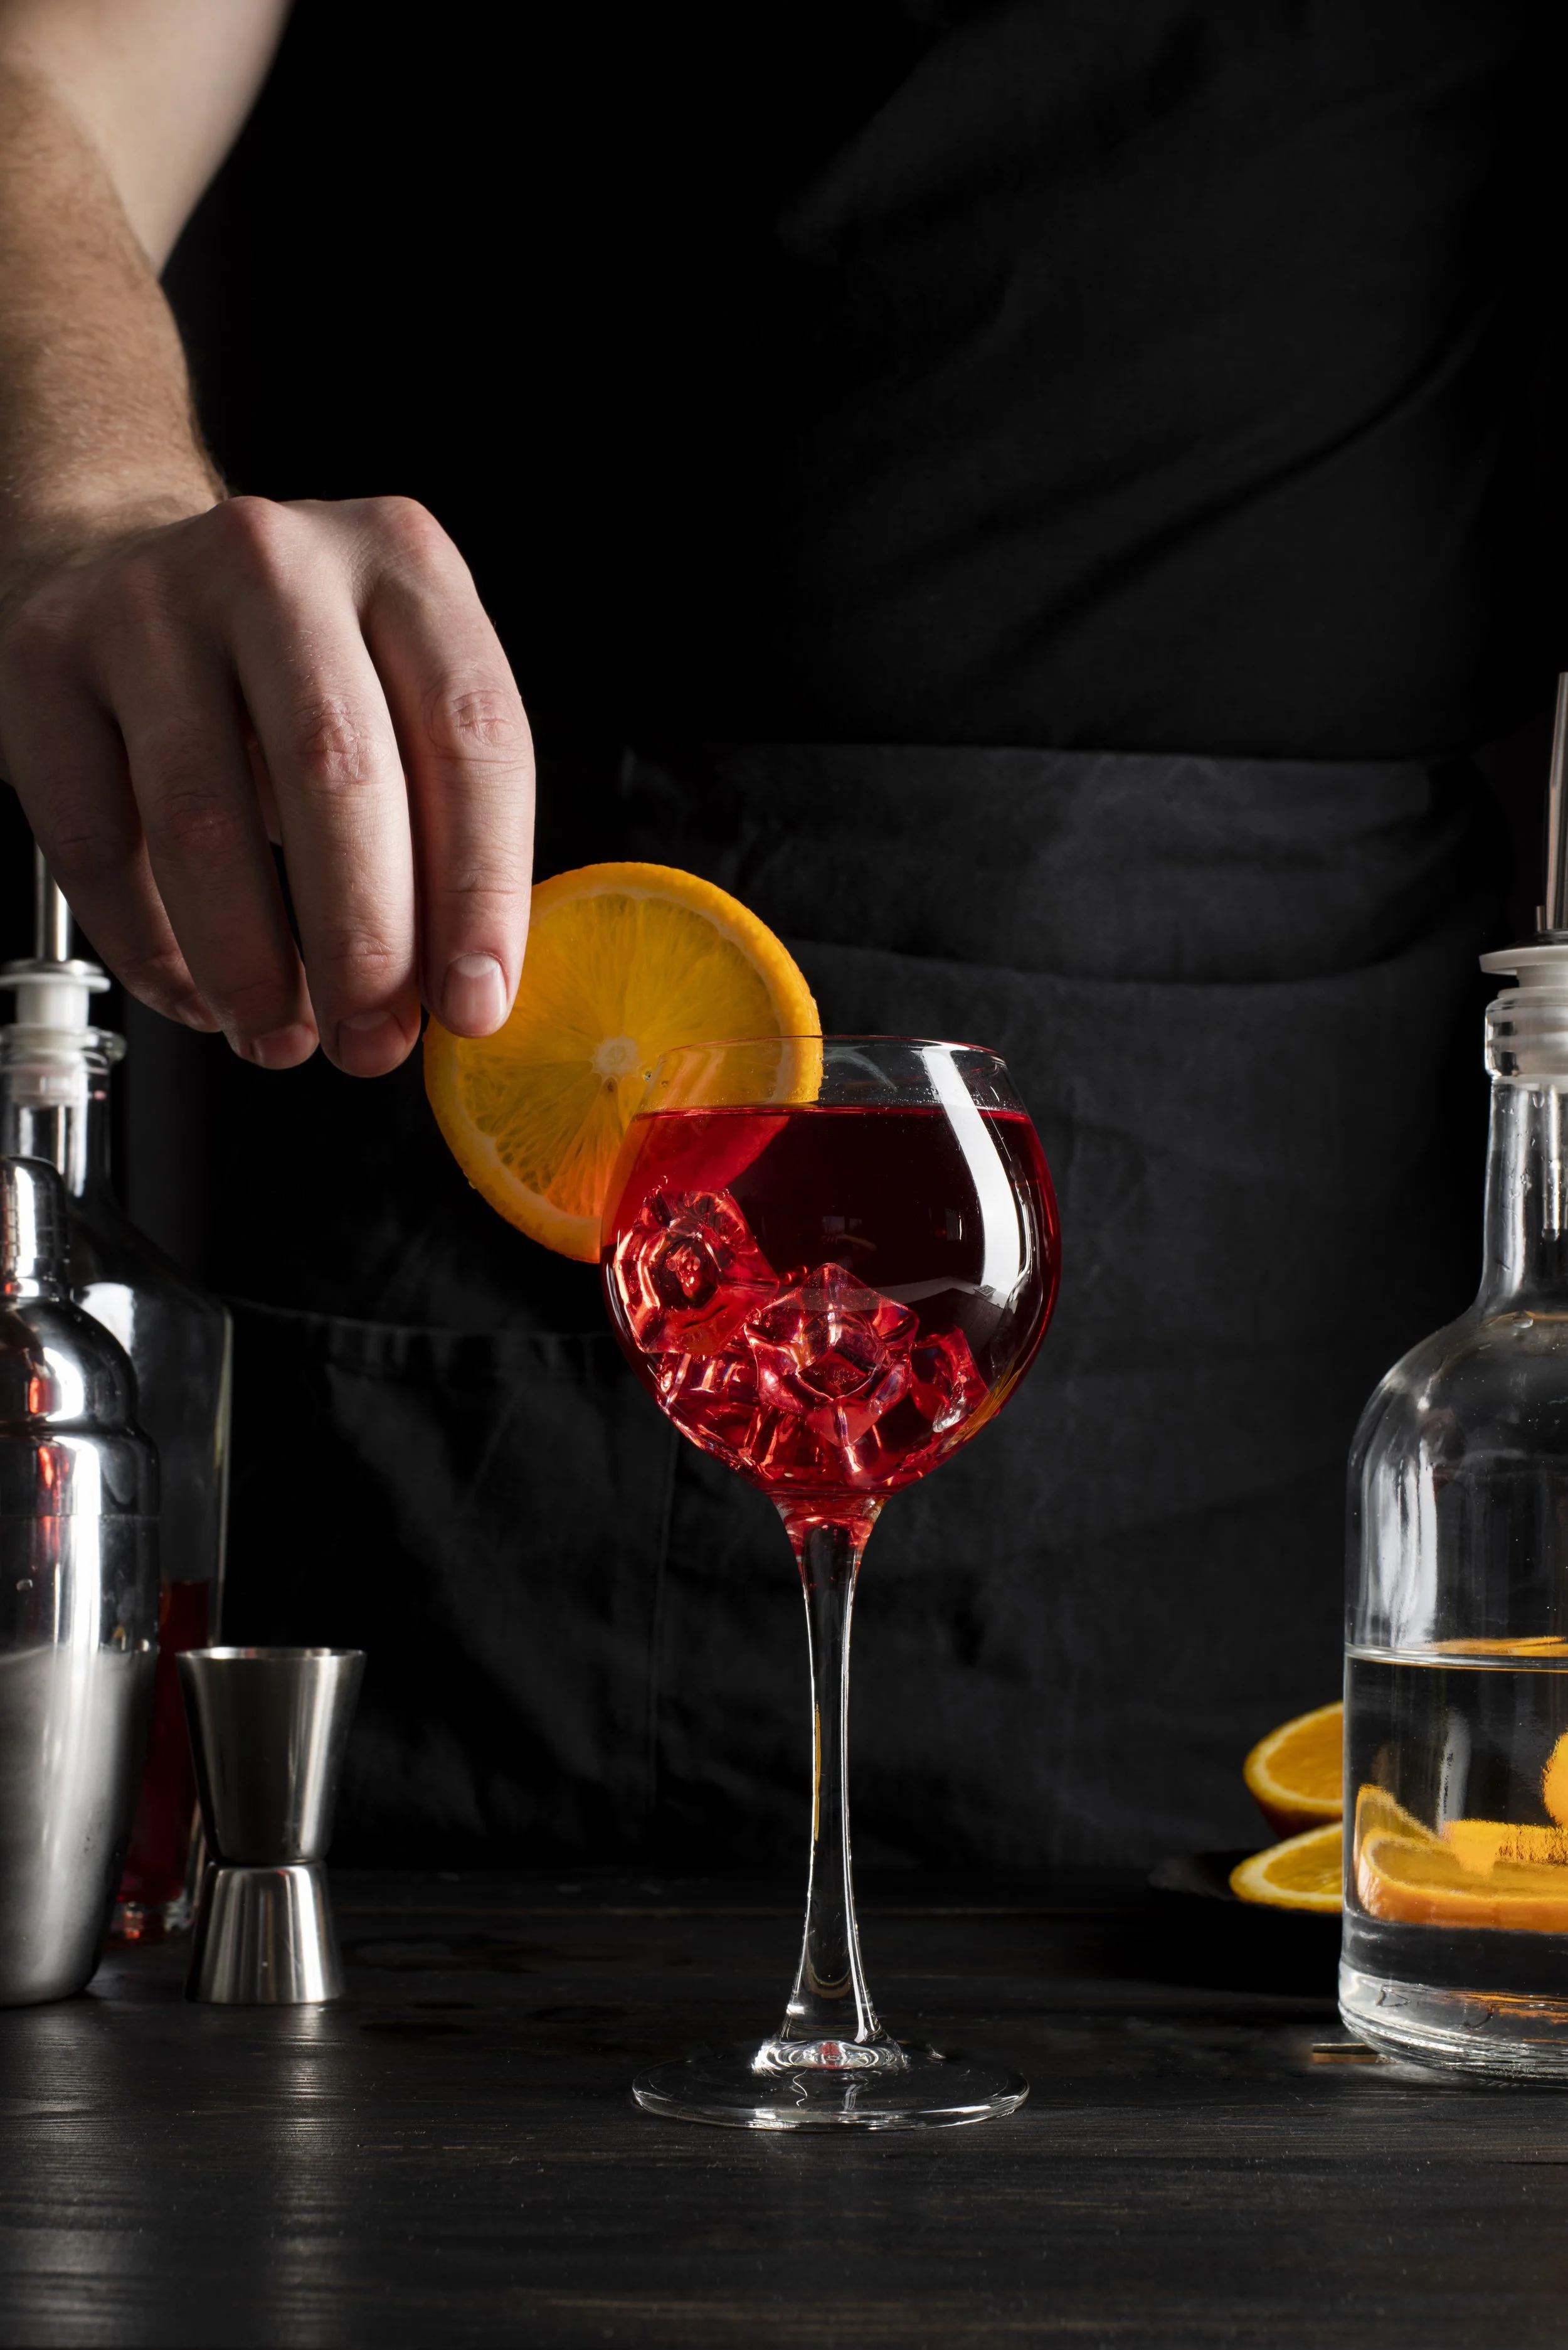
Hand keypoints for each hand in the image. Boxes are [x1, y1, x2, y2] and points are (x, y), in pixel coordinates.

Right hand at [0, 495, 534, 1074]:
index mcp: (404, 566)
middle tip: (371, 1043)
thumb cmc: (287, 670)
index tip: (474, 1003)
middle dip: (364, 942)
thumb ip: (440, 824)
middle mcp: (278, 566)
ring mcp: (150, 604)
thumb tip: (458, 993)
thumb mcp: (396, 703)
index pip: (471, 735)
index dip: (479, 890)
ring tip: (283, 1037)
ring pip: (203, 818)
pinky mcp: (46, 662)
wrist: (125, 569)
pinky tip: (198, 997)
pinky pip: (98, 841)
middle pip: (337, 771)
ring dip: (251, 962)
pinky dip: (154, 948)